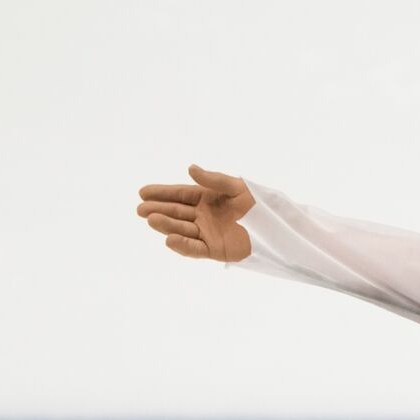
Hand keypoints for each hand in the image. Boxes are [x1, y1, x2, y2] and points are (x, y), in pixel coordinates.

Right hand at [136, 164, 254, 261]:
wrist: (278, 227)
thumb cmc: (259, 204)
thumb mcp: (237, 187)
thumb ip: (214, 180)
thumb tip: (190, 169)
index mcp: (207, 199)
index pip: (180, 195)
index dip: (162, 193)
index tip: (143, 192)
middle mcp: (204, 217)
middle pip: (177, 212)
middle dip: (158, 210)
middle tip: (140, 209)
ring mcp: (208, 234)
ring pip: (183, 230)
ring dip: (166, 225)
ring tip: (151, 219)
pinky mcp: (216, 251)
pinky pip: (196, 249)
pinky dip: (183, 246)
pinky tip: (169, 239)